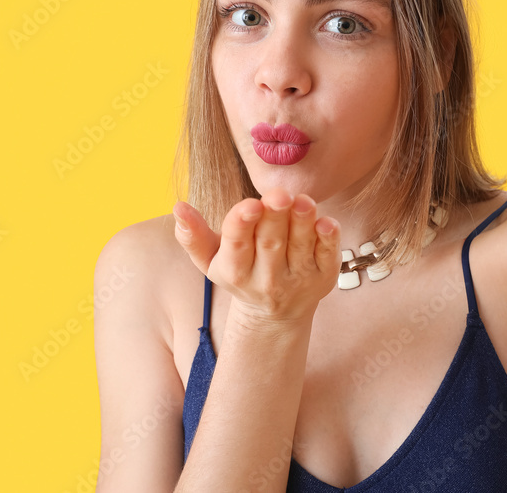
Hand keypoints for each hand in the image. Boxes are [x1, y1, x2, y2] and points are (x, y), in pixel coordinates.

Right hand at [172, 187, 340, 326]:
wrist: (276, 313)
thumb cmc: (240, 272)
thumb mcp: (211, 259)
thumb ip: (193, 235)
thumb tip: (178, 206)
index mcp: (235, 270)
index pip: (236, 244)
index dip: (242, 224)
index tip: (250, 205)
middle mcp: (267, 279)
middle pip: (271, 242)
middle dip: (275, 217)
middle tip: (279, 193)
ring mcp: (298, 279)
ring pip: (301, 247)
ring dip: (303, 222)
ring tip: (303, 200)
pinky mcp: (324, 277)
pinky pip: (327, 256)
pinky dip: (329, 240)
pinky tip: (327, 222)